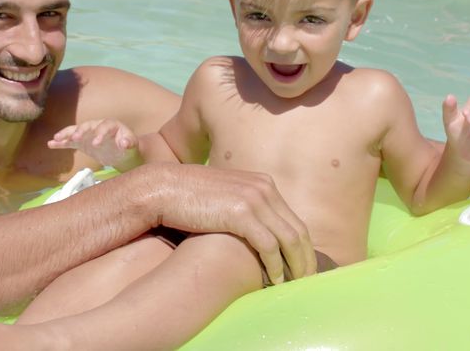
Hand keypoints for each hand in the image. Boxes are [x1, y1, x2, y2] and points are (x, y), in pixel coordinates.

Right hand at [49, 119, 139, 170]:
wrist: (122, 152)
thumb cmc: (128, 146)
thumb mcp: (132, 145)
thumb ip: (129, 143)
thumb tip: (124, 143)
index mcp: (111, 125)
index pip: (105, 126)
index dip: (100, 133)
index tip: (96, 144)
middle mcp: (97, 126)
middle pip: (87, 126)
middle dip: (81, 131)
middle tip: (75, 138)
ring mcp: (88, 134)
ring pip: (76, 131)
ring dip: (66, 134)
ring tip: (56, 138)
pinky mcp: (81, 142)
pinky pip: (70, 141)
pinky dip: (61, 142)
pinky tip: (51, 144)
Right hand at [139, 163, 315, 285]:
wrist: (162, 188)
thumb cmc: (188, 199)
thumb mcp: (224, 198)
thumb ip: (242, 210)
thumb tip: (252, 234)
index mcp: (262, 184)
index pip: (293, 220)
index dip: (302, 248)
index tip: (303, 268)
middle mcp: (264, 188)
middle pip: (298, 230)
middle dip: (306, 260)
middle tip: (307, 284)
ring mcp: (254, 199)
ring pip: (289, 239)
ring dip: (295, 266)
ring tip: (295, 286)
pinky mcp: (241, 213)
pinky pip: (269, 245)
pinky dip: (276, 265)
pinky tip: (275, 280)